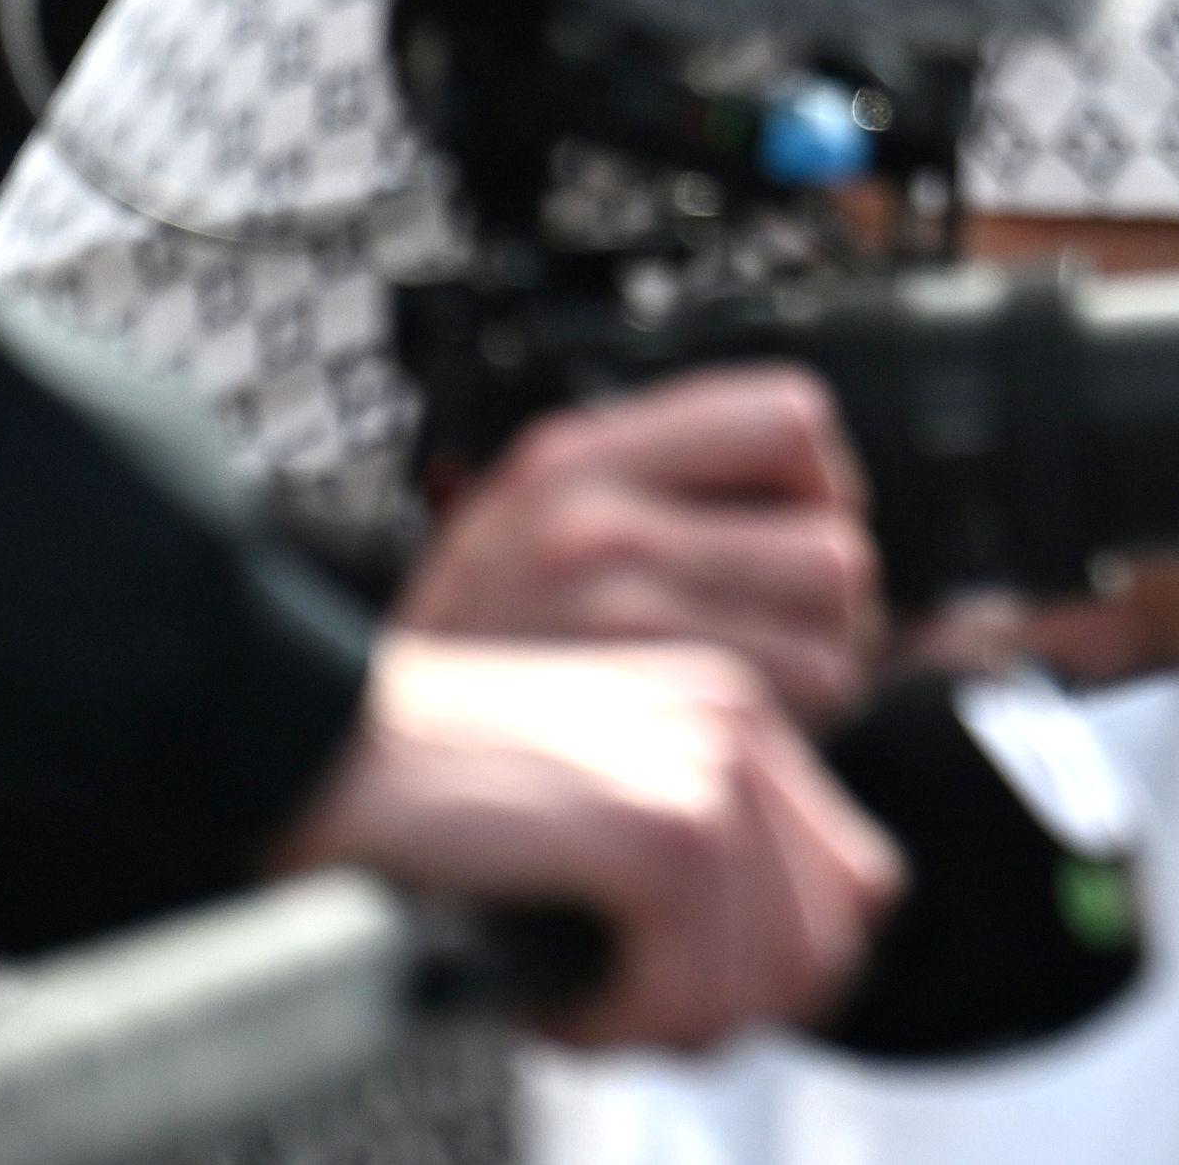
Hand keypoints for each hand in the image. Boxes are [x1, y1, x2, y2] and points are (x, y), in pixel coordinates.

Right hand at [274, 634, 896, 1051]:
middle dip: (720, 1014)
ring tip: (571, 997)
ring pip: (765, 981)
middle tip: (610, 1008)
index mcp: (735, 720)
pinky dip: (620, 1022)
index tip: (666, 989)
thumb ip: (690, 870)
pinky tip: (552, 989)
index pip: (850, 891)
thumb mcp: (591, 809)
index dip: (765, 975)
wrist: (314, 746)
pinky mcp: (661, 824)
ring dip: (661, 1025)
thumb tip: (765, 988)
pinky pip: (692, 985)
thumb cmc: (426, 800)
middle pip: (824, 949)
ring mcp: (708, 770)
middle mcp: (740, 729)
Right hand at [397, 368, 882, 724]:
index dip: (819, 484)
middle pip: (834, 550)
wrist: (344, 761)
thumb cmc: (458, 655)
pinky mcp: (634, 705)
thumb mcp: (529, 516)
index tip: (792, 534)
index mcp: (581, 456)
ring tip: (747, 705)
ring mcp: (617, 618)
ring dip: (816, 686)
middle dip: (828, 613)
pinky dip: (790, 745)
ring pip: (832, 644)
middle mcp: (600, 522)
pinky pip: (792, 717)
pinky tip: (722, 751)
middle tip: (778, 646)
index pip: (790, 417)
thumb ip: (653, 484)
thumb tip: (815, 501)